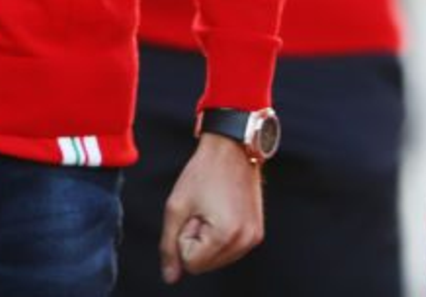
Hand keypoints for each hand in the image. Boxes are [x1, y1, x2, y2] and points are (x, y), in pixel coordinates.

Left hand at [158, 132, 263, 282]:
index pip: (190, 263)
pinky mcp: (257, 232)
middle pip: (205, 265)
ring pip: (216, 260)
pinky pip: (229, 250)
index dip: (184, 237)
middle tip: (203, 209)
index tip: (194, 212)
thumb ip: (168, 246)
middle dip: (197, 240)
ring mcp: (253, 238)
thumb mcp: (176, 207)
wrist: (232, 148)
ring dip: (208, 239)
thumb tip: (170, 277)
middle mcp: (245, 241)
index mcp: (225, 236)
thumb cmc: (204, 171)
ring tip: (213, 208)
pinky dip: (220, 236)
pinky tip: (222, 211)